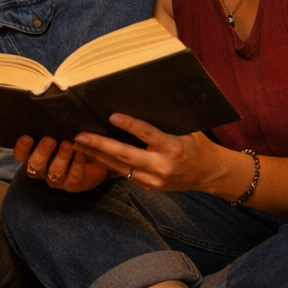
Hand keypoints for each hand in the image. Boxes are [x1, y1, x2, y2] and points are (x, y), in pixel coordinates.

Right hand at [13, 135, 108, 192]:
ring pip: (54, 173)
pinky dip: (77, 164)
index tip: (27, 137)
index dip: (21, 148)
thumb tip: (48, 116)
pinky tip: (81, 153)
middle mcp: (43, 169)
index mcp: (35, 155)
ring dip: (61, 158)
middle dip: (41, 153)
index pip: (21, 155)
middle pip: (35, 165)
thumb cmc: (72, 139)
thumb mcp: (61, 130)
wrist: (95, 155)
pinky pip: (73, 177)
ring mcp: (57, 179)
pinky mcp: (73, 184)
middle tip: (50, 140)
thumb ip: (53, 127)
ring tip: (68, 145)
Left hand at [71, 113, 221, 191]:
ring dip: (97, 156)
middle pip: (126, 155)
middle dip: (100, 145)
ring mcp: (154, 180)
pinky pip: (124, 173)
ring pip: (120, 167)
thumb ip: (164, 121)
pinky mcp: (148, 186)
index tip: (112, 116)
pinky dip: (107, 163)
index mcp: (173, 147)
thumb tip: (141, 101)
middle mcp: (162, 166)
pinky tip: (92, 155)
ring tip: (78, 144)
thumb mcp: (187, 128)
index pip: (148, 134)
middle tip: (80, 135)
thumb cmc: (197, 144)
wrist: (209, 173)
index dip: (130, 125)